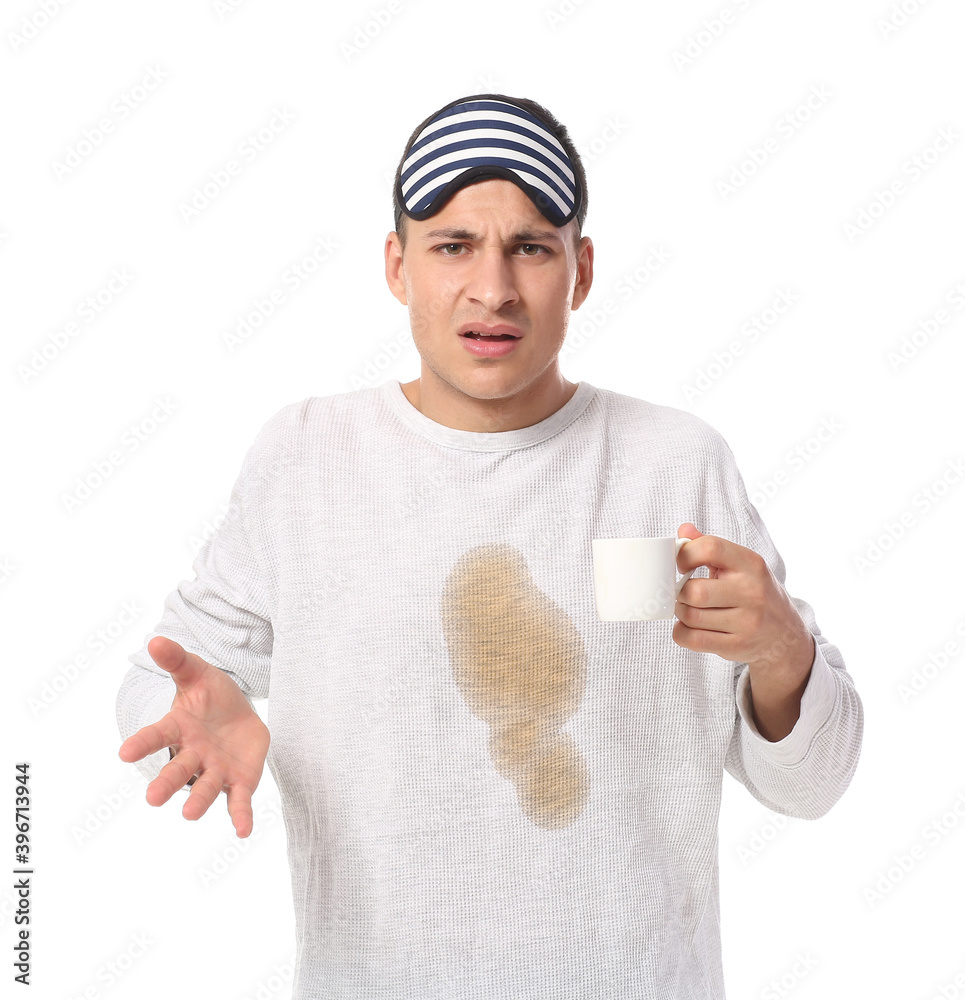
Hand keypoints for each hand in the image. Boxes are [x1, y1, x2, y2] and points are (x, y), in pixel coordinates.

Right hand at [118, 636, 269, 837]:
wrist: (239, 712)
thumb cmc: (211, 694)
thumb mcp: (197, 673)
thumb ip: (177, 660)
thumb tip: (155, 640)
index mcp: (178, 728)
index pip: (157, 736)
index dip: (142, 744)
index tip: (124, 753)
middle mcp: (193, 754)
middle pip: (179, 769)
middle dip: (167, 782)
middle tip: (152, 798)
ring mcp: (216, 769)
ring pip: (206, 788)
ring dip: (199, 801)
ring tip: (190, 814)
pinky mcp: (240, 780)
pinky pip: (239, 801)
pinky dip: (240, 816)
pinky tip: (243, 832)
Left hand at [673, 523, 814, 740]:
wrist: (785, 633)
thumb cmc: (754, 592)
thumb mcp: (741, 564)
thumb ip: (710, 546)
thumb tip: (683, 530)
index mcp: (751, 564)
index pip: (710, 548)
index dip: (686, 554)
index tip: (682, 565)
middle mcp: (752, 592)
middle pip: (695, 591)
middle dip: (680, 592)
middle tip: (683, 593)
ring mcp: (747, 622)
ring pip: (691, 616)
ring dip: (681, 612)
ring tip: (688, 608)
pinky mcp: (738, 646)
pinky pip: (693, 639)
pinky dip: (681, 633)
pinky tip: (688, 626)